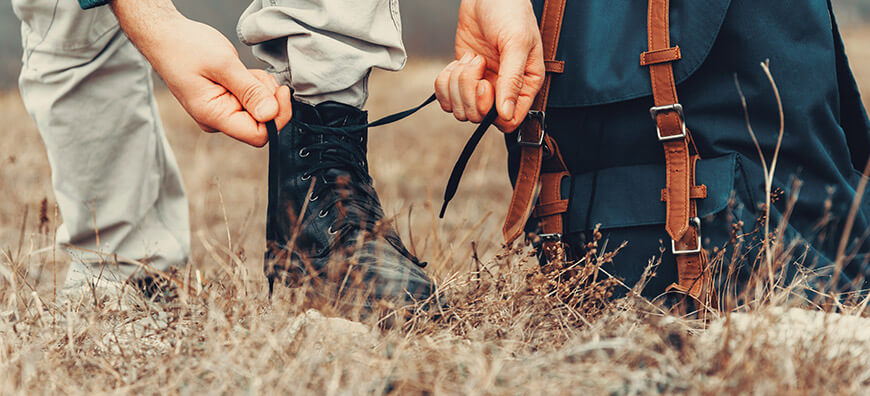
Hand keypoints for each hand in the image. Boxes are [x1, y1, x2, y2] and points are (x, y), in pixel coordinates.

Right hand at [111, 1, 290, 145]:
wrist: (166, 36)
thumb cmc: (185, 47)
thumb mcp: (223, 65)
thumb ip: (249, 91)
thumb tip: (271, 114)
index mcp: (214, 116)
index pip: (259, 135)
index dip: (277, 116)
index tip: (282, 92)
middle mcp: (218, 119)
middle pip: (262, 122)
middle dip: (268, 97)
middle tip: (254, 74)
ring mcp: (222, 111)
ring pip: (260, 109)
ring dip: (262, 88)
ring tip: (244, 70)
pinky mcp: (227, 101)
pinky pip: (252, 100)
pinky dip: (255, 85)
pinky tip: (242, 72)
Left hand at [435, 0, 543, 131]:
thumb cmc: (511, 13)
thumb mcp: (516, 43)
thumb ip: (512, 80)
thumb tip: (505, 114)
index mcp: (525, 86)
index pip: (509, 122)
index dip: (491, 111)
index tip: (486, 85)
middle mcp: (503, 91)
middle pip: (479, 117)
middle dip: (469, 91)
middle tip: (477, 63)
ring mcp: (481, 86)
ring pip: (460, 109)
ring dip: (457, 83)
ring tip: (470, 59)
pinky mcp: (462, 79)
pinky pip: (445, 98)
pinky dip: (445, 82)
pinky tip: (457, 63)